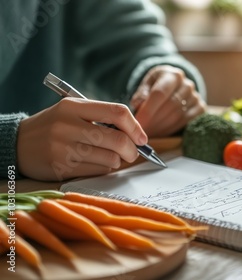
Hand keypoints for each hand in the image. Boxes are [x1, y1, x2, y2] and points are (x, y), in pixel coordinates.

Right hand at [17, 98, 147, 180]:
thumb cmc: (54, 127)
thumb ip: (101, 118)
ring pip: (110, 158)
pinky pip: (98, 171)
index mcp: (73, 106)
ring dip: (116, 161)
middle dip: (131, 150)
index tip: (142, 138)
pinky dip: (104, 169)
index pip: (117, 112)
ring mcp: (63, 147)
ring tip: (109, 157)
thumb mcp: (72, 112)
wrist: (17, 144)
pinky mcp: (61, 167)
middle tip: (132, 153)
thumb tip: (137, 136)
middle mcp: (68, 125)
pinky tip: (96, 164)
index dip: (135, 127)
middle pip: (117, 139)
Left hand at [130, 65, 205, 136]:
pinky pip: (186, 122)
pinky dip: (172, 129)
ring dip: (162, 127)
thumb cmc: (157, 86)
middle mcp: (187, 84)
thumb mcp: (147, 85)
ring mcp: (196, 97)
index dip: (148, 110)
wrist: (175, 88)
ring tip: (149, 132)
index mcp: (172, 75)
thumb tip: (137, 104)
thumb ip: (141, 94)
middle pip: (170, 106)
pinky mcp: (201, 108)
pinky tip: (161, 132)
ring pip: (178, 116)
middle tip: (142, 131)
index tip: (138, 122)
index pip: (159, 93)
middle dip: (154, 121)